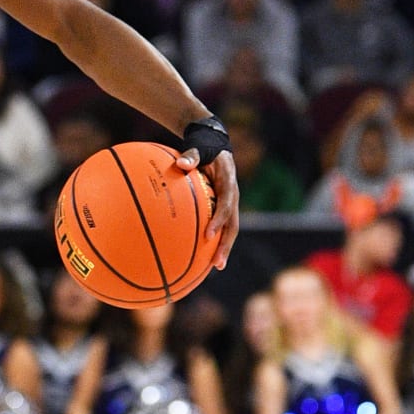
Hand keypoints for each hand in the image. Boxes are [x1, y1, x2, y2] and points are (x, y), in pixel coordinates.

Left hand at [175, 148, 239, 269]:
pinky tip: (204, 255)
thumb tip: (180, 163)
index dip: (218, 221)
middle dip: (226, 245)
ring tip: (215, 267)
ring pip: (230, 230)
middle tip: (217, 263)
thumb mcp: (200, 148)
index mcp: (229, 184)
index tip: (208, 235)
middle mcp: (232, 197)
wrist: (216, 146)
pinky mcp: (224, 207)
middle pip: (232, 225)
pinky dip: (215, 241)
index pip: (225, 205)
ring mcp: (229, 204)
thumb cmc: (205, 149)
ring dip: (224, 248)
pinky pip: (221, 226)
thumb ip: (192, 156)